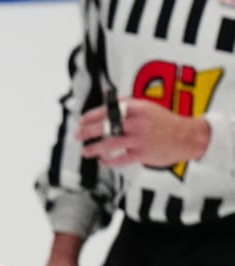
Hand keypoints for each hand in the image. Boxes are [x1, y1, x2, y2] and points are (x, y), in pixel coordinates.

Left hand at [76, 98, 211, 167]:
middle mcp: (138, 122)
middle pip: (106, 126)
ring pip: (110, 143)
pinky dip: (109, 161)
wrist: (188, 136)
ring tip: (85, 151)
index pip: (109, 109)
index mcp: (138, 108)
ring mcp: (140, 138)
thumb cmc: (166, 122)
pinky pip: (120, 159)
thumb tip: (107, 103)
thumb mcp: (148, 107)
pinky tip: (102, 161)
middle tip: (77, 135)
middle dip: (88, 131)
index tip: (81, 120)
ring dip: (94, 148)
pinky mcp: (143, 154)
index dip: (92, 115)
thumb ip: (129, 106)